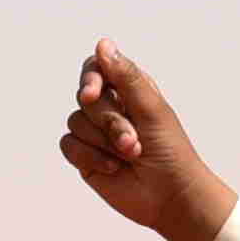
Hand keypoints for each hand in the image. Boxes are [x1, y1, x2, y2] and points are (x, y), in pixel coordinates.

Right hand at [60, 44, 235, 240]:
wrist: (170, 196)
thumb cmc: (170, 151)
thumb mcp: (151, 108)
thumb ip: (126, 77)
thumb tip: (102, 45)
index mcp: (128, 90)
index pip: (96, 69)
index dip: (90, 79)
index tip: (93, 94)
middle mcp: (109, 108)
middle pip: (85, 98)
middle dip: (109, 121)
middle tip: (134, 140)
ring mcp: (95, 133)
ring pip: (75, 122)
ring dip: (104, 143)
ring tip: (130, 156)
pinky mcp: (85, 156)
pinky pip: (69, 145)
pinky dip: (90, 157)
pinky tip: (113, 168)